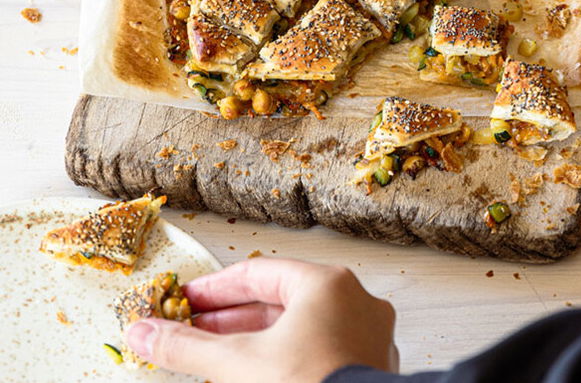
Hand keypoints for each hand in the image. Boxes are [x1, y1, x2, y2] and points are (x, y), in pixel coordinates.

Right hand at [124, 258, 398, 382]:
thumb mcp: (238, 365)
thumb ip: (188, 347)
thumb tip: (145, 333)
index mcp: (328, 284)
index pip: (259, 273)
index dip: (215, 290)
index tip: (185, 302)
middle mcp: (356, 302)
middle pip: (280, 301)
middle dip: (231, 319)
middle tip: (193, 330)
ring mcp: (368, 338)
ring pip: (300, 330)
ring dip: (256, 342)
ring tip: (217, 358)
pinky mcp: (369, 370)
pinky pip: (319, 353)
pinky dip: (285, 360)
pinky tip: (257, 377)